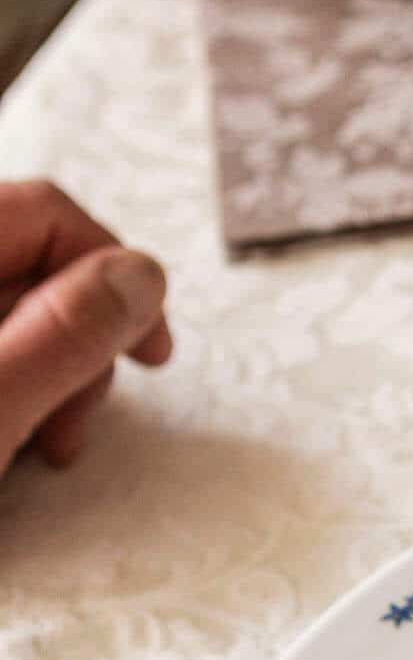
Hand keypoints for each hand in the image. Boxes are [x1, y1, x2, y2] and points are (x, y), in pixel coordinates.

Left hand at [0, 180, 171, 473]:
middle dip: (80, 341)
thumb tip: (140, 274)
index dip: (113, 273)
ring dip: (51, 375)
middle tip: (80, 420)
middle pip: (31, 265)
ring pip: (10, 313)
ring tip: (46, 447)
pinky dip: (13, 387)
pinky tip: (9, 442)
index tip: (151, 349)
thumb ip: (62, 333)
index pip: (44, 212)